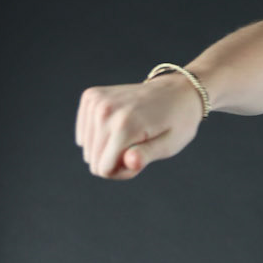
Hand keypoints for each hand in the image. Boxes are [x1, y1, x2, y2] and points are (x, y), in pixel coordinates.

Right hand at [76, 72, 203, 178]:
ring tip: (131, 136)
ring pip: (87, 147)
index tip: (142, 158)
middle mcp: (105, 111)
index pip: (104, 169)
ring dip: (107, 148)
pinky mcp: (90, 97)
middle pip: (94, 159)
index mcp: (124, 125)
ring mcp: (95, 101)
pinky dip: (100, 135)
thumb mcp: (169, 144)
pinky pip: (84, 133)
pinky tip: (118, 126)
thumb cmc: (177, 122)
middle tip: (139, 147)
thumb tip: (130, 163)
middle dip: (115, 161)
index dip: (123, 171)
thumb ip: (146, 156)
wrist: (177, 91)